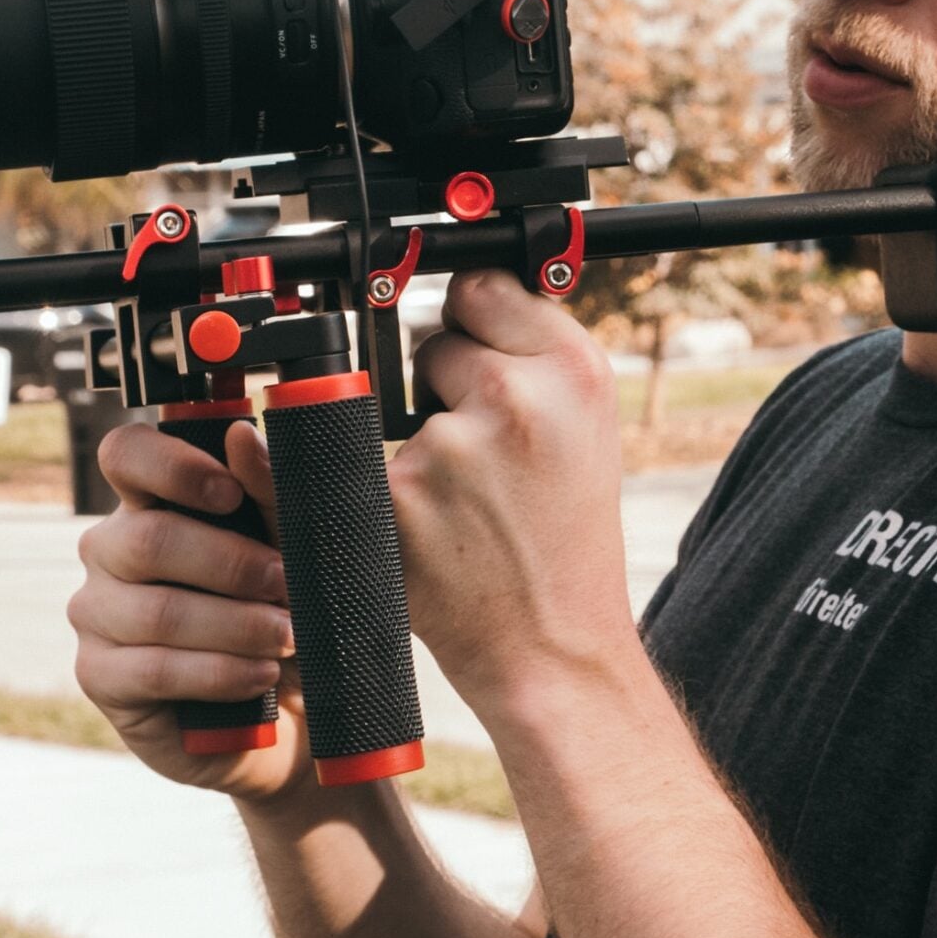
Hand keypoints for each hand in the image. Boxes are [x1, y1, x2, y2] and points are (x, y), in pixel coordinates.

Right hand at [69, 421, 308, 801]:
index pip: (127, 454)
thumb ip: (274, 491)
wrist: (302, 707)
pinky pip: (152, 669)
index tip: (230, 494)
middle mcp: (114, 548)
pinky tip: (260, 675)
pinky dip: (219, 672)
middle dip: (232, 565)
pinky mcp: (100, 676)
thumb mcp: (302, 545)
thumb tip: (242, 436)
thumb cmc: (299, 608)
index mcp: (156, 498)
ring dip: (236, 625)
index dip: (171, 467)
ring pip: (157, 611)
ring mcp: (98, 611)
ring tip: (287, 637)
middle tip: (286, 585)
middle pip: (147, 539)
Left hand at [399, 269, 639, 721]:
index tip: (473, 351)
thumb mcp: (584, 431)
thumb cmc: (567, 544)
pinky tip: (425, 526)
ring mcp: (450, 444)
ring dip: (411, 441)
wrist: (556, 649)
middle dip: (442, 387)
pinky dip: (375, 488)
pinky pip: (352, 458)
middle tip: (483, 456)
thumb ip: (533, 357)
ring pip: (392, 402)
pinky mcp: (395, 494)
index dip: (473, 323)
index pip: (482, 288)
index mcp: (574, 370)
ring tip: (463, 502)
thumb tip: (458, 292)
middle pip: (434, 340)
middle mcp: (516, 396)